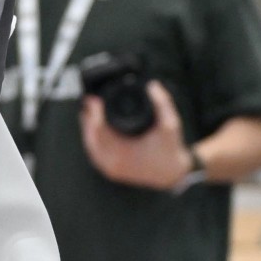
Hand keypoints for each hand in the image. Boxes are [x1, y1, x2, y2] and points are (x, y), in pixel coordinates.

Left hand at [81, 78, 196, 189]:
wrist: (172, 175)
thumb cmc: (171, 151)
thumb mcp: (170, 125)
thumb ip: (163, 104)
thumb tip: (153, 85)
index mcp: (124, 153)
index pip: (99, 131)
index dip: (94, 113)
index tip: (93, 99)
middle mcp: (113, 162)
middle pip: (90, 137)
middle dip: (88, 118)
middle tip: (89, 101)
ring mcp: (109, 167)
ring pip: (91, 145)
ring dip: (88, 128)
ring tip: (89, 110)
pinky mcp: (110, 168)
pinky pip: (96, 152)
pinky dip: (94, 138)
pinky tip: (93, 127)